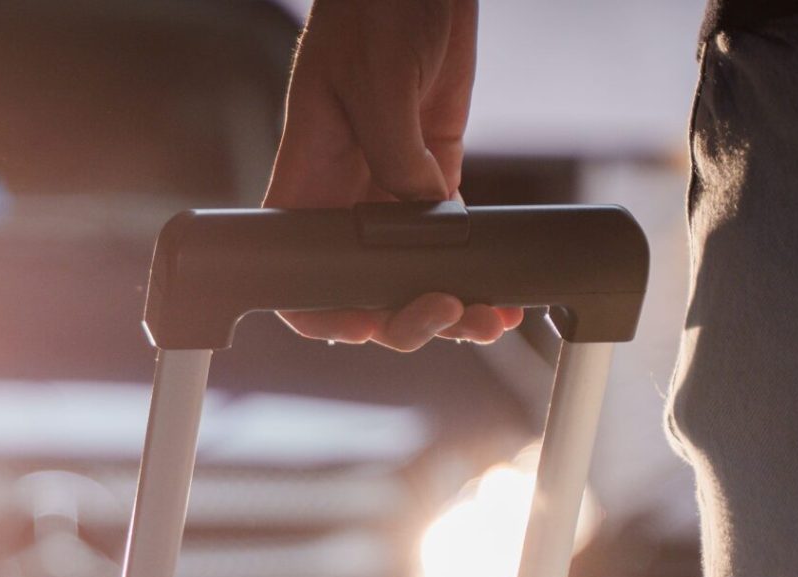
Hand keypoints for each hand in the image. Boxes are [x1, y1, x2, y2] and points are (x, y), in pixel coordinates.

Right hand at [264, 0, 520, 350]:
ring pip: (411, 273)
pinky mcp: (432, 174)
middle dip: (402, 317)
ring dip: (449, 305)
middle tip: (443, 310)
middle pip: (362, 288)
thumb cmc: (373, 11)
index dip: (322, 314)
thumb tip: (428, 216)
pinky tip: (502, 288)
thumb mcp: (378, 84)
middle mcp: (342, 200)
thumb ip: (398, 158)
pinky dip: (476, 267)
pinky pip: (451, 239)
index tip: (363, 324)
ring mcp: (388, 191)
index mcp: (307, 183)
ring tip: (488, 317)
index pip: (295, 274)